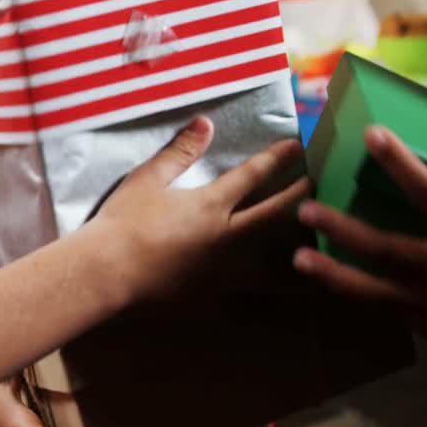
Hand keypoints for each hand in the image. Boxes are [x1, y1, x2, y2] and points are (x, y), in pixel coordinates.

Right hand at [92, 116, 309, 301]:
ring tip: (318, 255)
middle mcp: (227, 237)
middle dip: (298, 198)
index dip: (276, 158)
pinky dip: (265, 297)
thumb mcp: (147, 179)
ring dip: (298, 256)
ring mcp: (222, 271)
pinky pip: (248, 298)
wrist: (108, 272)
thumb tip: (206, 123)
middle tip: (317, 187)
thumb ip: (180, 152)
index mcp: (212, 205)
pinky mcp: (210, 297)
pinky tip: (277, 303)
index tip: (297, 148)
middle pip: (273, 216)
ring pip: (272, 265)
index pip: (252, 175)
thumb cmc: (124, 221)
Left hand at [293, 125, 426, 359]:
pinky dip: (364, 297)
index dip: (400, 163)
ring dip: (334, 275)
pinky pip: (393, 310)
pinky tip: (336, 281)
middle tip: (305, 209)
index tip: (371, 134)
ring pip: (376, 293)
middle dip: (342, 230)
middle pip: (385, 250)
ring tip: (298, 259)